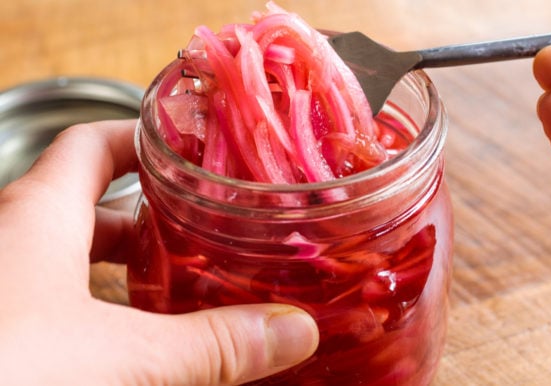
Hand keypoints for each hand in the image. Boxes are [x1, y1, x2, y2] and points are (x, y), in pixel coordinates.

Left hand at [0, 120, 318, 384]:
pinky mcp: (6, 333)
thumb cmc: (6, 370)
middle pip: (88, 207)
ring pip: (71, 265)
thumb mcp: (120, 359)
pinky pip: (54, 311)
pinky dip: (97, 319)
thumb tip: (293, 331)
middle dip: (149, 218)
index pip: (94, 144)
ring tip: (180, 290)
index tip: (196, 151)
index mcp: (37, 217)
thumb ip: (211, 345)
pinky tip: (132, 348)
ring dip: (124, 274)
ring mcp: (5, 292)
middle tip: (205, 233)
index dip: (146, 139)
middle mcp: (12, 242)